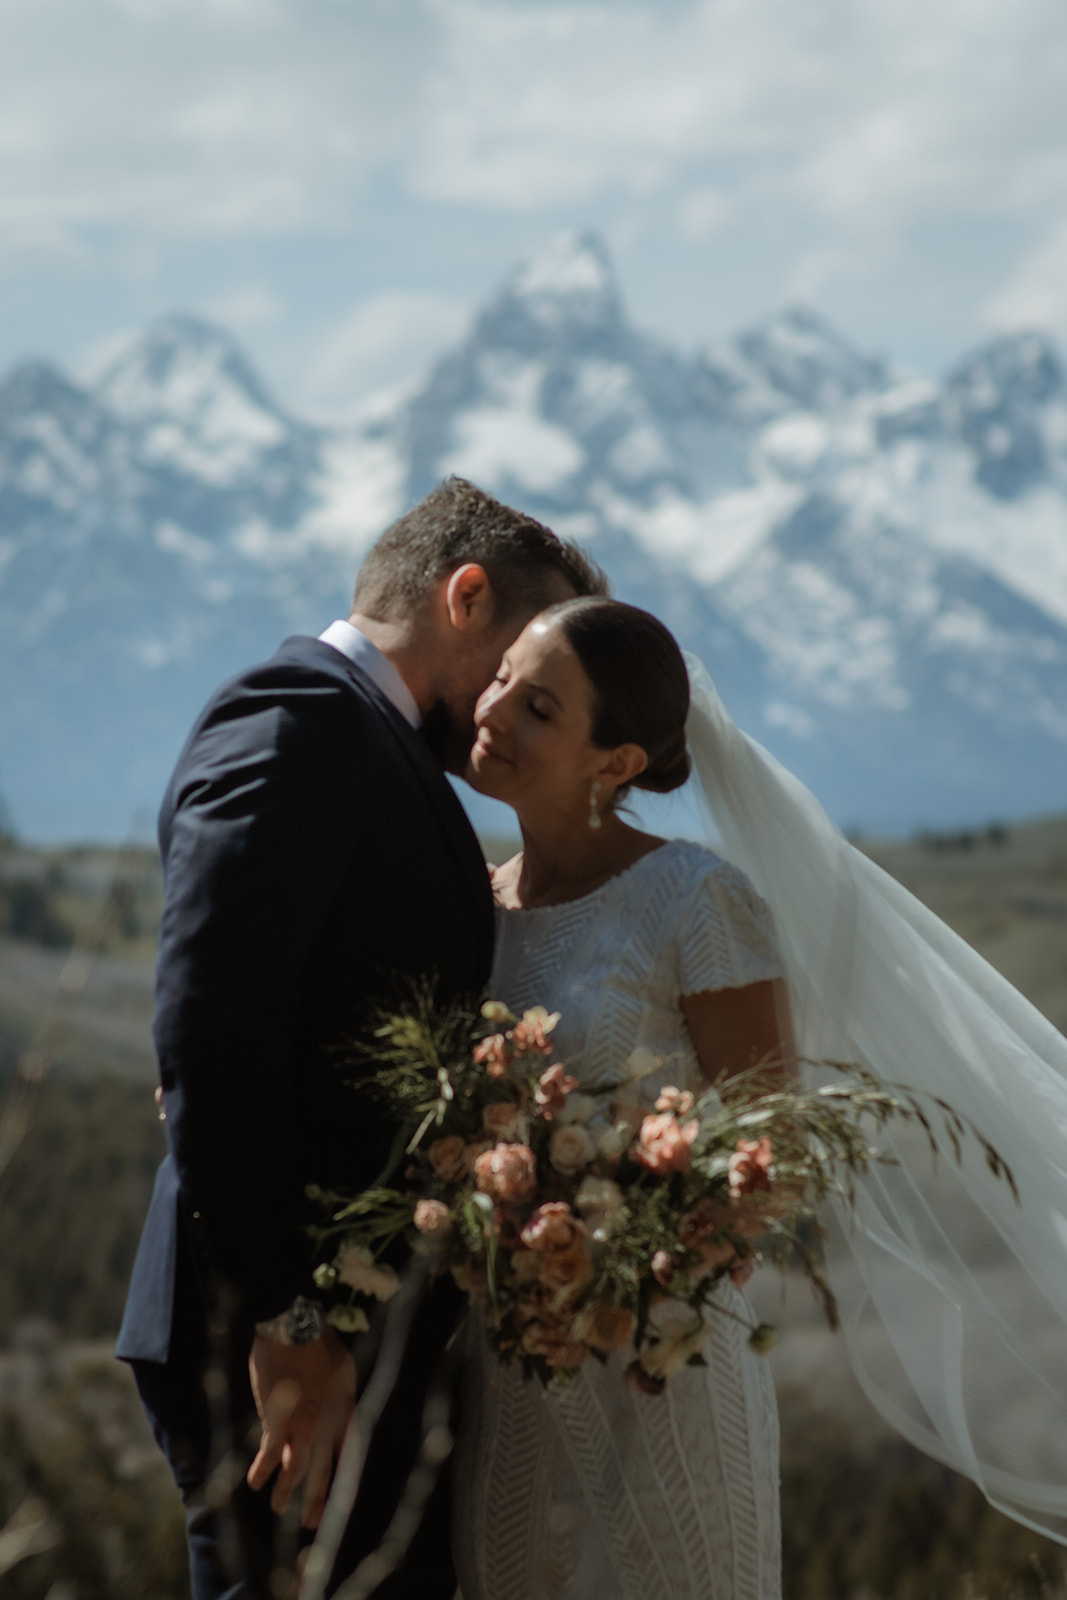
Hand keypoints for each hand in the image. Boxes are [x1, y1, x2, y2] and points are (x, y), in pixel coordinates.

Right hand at [246, 1327, 355, 1528]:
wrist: (295, 1329)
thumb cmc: (320, 1343)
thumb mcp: (345, 1370)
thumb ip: (342, 1398)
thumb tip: (342, 1413)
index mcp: (345, 1412)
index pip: (348, 1457)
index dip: (343, 1481)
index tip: (341, 1505)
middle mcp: (327, 1426)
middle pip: (324, 1471)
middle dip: (316, 1499)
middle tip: (311, 1522)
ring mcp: (302, 1427)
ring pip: (296, 1471)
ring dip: (286, 1492)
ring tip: (277, 1508)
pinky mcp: (277, 1423)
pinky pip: (269, 1455)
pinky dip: (262, 1471)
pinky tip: (255, 1482)